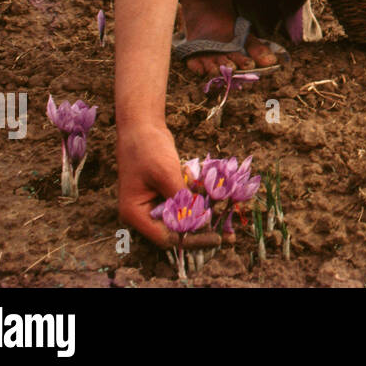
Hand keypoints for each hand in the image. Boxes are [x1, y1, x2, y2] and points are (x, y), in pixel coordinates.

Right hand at [116, 120, 223, 249]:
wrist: (142, 125)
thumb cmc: (148, 147)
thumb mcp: (166, 173)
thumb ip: (181, 197)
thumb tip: (200, 219)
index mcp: (136, 213)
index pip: (166, 237)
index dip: (191, 239)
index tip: (216, 236)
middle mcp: (144, 212)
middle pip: (176, 230)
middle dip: (202, 229)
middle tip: (229, 234)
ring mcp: (155, 202)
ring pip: (183, 216)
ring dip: (204, 214)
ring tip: (228, 213)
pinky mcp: (165, 192)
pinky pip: (185, 202)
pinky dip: (200, 199)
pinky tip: (219, 196)